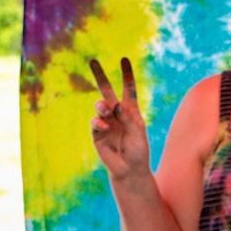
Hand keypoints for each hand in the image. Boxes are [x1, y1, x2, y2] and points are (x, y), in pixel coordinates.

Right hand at [89, 56, 151, 183]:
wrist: (129, 170)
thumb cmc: (138, 151)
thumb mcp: (137, 132)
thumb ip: (127, 117)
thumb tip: (114, 104)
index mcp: (130, 111)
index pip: (128, 89)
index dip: (126, 75)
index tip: (124, 59)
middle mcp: (117, 114)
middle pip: (107, 91)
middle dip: (100, 76)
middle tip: (93, 61)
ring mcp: (106, 123)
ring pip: (100, 106)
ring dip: (102, 105)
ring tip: (105, 108)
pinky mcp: (98, 134)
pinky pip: (96, 123)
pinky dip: (99, 123)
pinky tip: (104, 126)